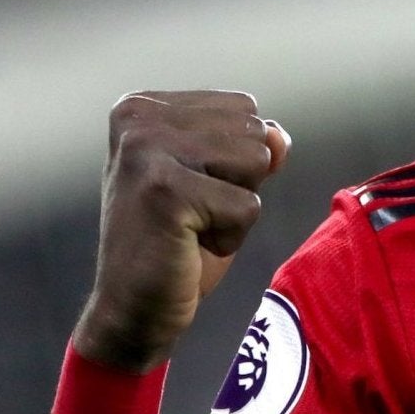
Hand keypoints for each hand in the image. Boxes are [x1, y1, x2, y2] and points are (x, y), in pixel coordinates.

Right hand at [73, 91, 290, 371]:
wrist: (136, 307)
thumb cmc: (180, 244)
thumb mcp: (223, 182)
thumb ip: (252, 147)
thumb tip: (278, 137)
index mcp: (144, 106)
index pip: (244, 109)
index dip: (236, 160)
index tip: (191, 189)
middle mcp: (138, 118)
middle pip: (252, 133)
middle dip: (239, 183)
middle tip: (192, 213)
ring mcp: (146, 151)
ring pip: (255, 162)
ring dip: (236, 209)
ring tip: (191, 227)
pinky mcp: (164, 192)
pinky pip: (247, 206)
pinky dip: (230, 237)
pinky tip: (189, 246)